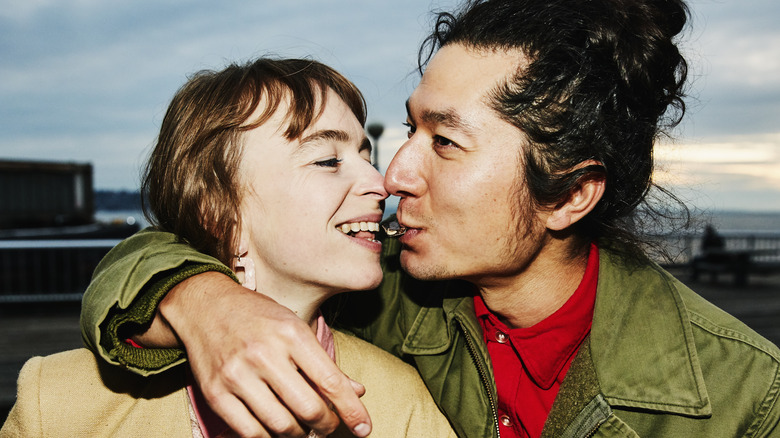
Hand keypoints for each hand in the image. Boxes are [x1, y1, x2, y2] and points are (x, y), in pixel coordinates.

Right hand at [159, 272, 371, 437]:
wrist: (205, 305)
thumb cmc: (257, 316)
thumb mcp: (295, 327)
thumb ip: (324, 363)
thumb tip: (356, 392)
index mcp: (291, 334)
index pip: (331, 382)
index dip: (352, 411)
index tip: (364, 428)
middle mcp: (264, 354)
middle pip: (309, 409)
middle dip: (326, 425)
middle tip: (327, 425)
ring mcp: (238, 375)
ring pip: (281, 426)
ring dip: (299, 433)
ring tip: (302, 426)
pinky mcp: (216, 393)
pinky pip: (250, 432)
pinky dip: (269, 437)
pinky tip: (276, 428)